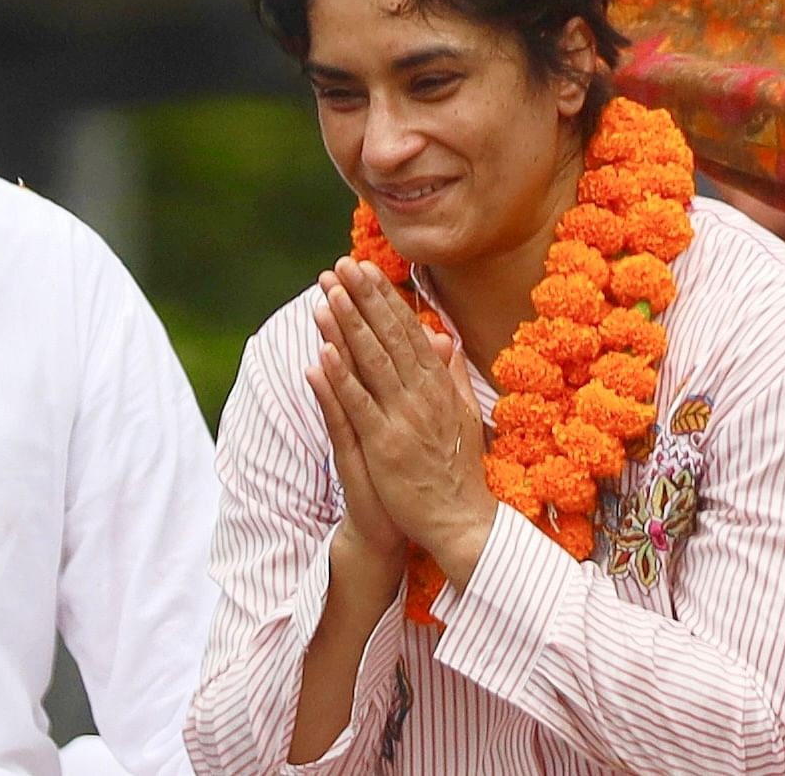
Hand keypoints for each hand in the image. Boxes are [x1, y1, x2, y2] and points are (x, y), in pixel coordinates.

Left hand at [312, 258, 496, 585]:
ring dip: (348, 326)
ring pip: (372, 363)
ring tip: (327, 295)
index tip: (365, 270)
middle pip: (389, 337)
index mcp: (440, 385)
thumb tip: (445, 339)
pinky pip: (358, 406)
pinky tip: (322, 353)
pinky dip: (340, 378)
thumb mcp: (462, 413)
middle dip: (364, 298)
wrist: (461, 519)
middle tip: (341, 265)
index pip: (409, 331)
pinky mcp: (385, 445)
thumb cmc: (458, 470)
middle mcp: (424, 395)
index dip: (385, 299)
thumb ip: (450, 374)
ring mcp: (404, 419)